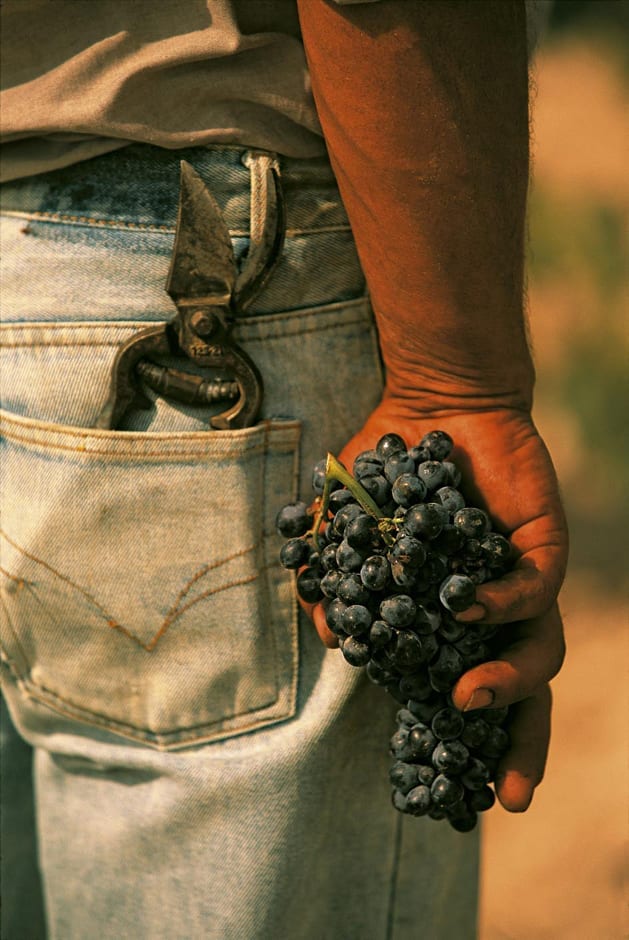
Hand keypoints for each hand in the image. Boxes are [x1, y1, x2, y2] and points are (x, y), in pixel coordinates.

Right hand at [301, 396, 567, 812]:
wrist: (428, 405)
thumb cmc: (387, 469)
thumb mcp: (347, 532)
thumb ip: (335, 583)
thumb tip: (326, 637)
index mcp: (453, 619)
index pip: (470, 692)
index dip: (467, 744)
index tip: (456, 798)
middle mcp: (496, 610)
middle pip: (529, 695)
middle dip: (523, 748)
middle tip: (509, 799)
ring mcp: (521, 581)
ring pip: (544, 654)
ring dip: (508, 682)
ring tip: (466, 693)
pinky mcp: (542, 545)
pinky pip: (536, 592)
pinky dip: (501, 606)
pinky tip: (464, 607)